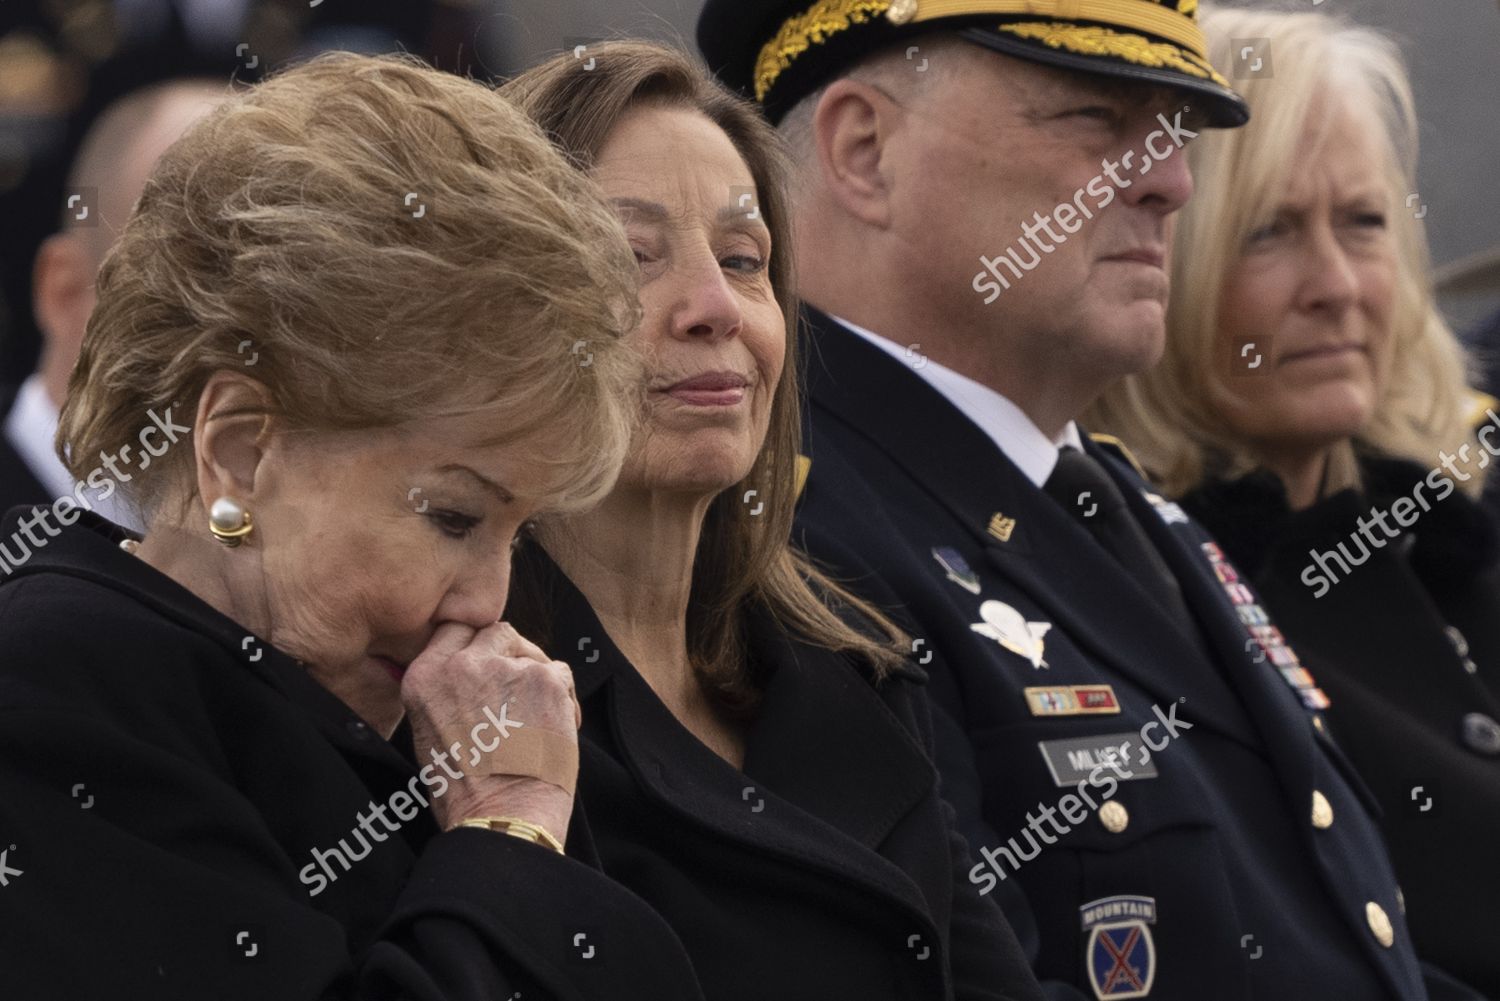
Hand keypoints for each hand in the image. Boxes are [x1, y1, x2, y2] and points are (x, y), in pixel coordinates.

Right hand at [402, 621, 580, 841]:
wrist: (500, 818)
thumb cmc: (466, 792)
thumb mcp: (432, 733)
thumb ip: (447, 693)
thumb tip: (476, 675)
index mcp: (425, 676)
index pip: (454, 629)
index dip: (477, 645)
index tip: (490, 664)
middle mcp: (461, 664)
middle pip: (495, 633)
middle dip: (511, 655)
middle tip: (520, 690)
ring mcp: (504, 668)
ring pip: (531, 654)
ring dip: (538, 679)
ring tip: (538, 721)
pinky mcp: (544, 680)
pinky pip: (561, 673)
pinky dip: (564, 698)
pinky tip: (558, 729)